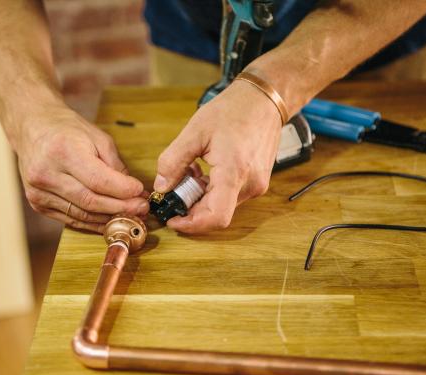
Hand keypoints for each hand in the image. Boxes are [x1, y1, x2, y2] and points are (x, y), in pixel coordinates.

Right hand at [16, 105, 148, 232]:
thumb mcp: (97, 137)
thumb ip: (115, 166)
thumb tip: (134, 191)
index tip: (141, 193)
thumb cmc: (66, 129)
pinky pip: (71, 219)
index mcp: (62, 151)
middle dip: (120, 208)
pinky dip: (92, 222)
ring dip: (109, 218)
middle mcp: (46, 173)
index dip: (123, 191)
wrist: (32, 128)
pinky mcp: (37, 203)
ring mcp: (39, 192)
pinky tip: (108, 220)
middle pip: (90, 201)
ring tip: (129, 216)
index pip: (98, 181)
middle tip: (141, 209)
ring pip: (82, 214)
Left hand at [153, 80, 281, 232]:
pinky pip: (230, 196)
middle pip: (215, 213)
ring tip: (191, 172)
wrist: (264, 99)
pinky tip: (204, 171)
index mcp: (234, 172)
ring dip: (200, 197)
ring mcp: (256, 185)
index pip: (215, 217)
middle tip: (175, 187)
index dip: (191, 225)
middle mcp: (250, 185)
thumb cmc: (233, 110)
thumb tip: (161, 186)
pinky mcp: (256, 182)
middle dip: (191, 207)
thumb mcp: (195, 132)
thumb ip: (173, 161)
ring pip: (222, 206)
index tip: (172, 220)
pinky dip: (212, 190)